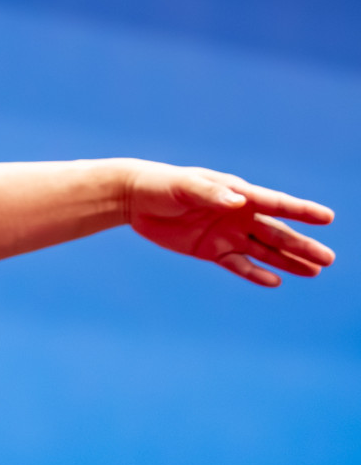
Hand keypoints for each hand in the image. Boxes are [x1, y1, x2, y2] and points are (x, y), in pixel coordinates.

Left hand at [124, 162, 334, 285]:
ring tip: (314, 271)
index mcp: (236, 193)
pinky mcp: (211, 250)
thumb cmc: (161, 184)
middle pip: (276, 233)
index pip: (274, 204)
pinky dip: (255, 273)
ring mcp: (226, 234)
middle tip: (329, 259)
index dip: (301, 211)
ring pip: (264, 251)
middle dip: (302, 246)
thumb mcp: (184, 186)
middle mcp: (238, 215)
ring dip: (288, 261)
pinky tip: (275, 280)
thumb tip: (238, 201)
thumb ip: (211, 194)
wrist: (134, 198)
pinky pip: (238, 264)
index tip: (327, 217)